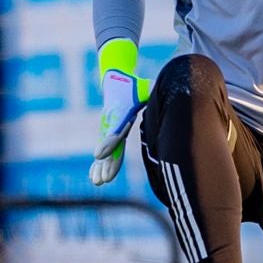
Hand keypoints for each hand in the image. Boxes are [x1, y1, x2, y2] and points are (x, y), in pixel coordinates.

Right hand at [89, 40, 147, 185]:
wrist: (114, 79)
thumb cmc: (133, 85)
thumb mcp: (144, 86)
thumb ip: (151, 89)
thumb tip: (167, 87)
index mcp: (120, 114)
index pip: (114, 130)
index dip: (107, 142)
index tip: (98, 155)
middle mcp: (111, 123)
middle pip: (108, 146)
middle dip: (106, 163)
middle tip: (104, 179)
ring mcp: (107, 129)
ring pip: (105, 151)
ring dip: (101, 167)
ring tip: (98, 182)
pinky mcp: (107, 133)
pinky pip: (104, 151)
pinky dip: (99, 164)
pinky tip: (95, 177)